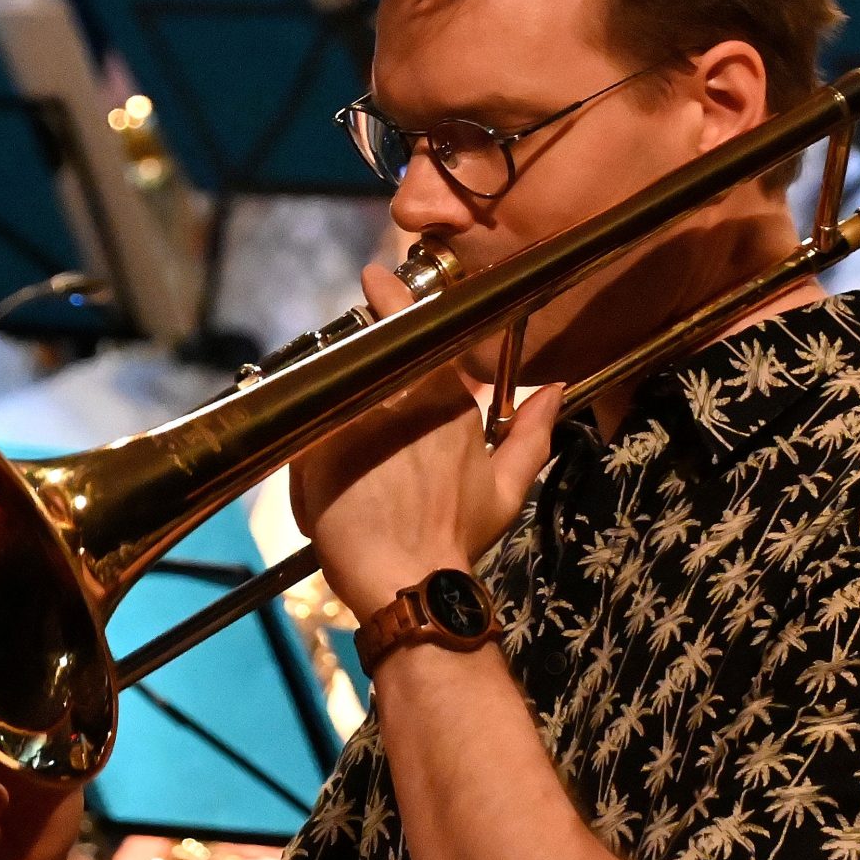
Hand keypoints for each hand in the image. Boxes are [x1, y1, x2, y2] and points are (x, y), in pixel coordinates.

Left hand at [289, 264, 561, 621]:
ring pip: (330, 389)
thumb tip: (557, 389)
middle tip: (349, 366)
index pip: (415, 331)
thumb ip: (531, 433)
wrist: (409, 584)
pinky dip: (304, 438)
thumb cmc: (457, 538)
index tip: (374, 275)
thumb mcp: (505, 488)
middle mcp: (398, 404)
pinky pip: (302, 429)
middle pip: (366, 356)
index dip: (391, 297)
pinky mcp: (317, 451)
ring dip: (328, 398)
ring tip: (325, 419)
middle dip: (357, 355)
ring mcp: (354, 425)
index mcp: (444, 402)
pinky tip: (305, 455)